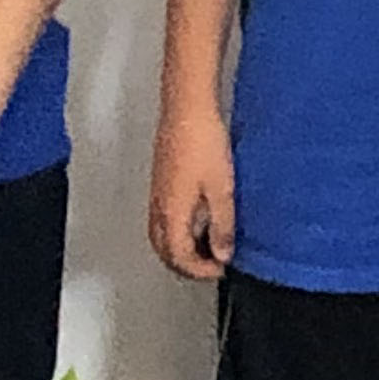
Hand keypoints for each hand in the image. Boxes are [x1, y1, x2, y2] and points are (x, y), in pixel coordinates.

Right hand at [149, 102, 238, 281]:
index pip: (179, 257)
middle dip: (186, 265)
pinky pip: (160, 218)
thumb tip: (222, 253)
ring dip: (179, 249)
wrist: (187, 109)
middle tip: (211, 266)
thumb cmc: (202, 141)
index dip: (200, 270)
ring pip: (159, 236)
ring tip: (206, 248)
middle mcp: (158, 207)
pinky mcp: (160, 182)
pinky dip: (175, 230)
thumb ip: (222, 225)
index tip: (221, 268)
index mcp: (171, 213)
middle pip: (164, 251)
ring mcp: (156, 194)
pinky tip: (196, 221)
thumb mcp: (222, 189)